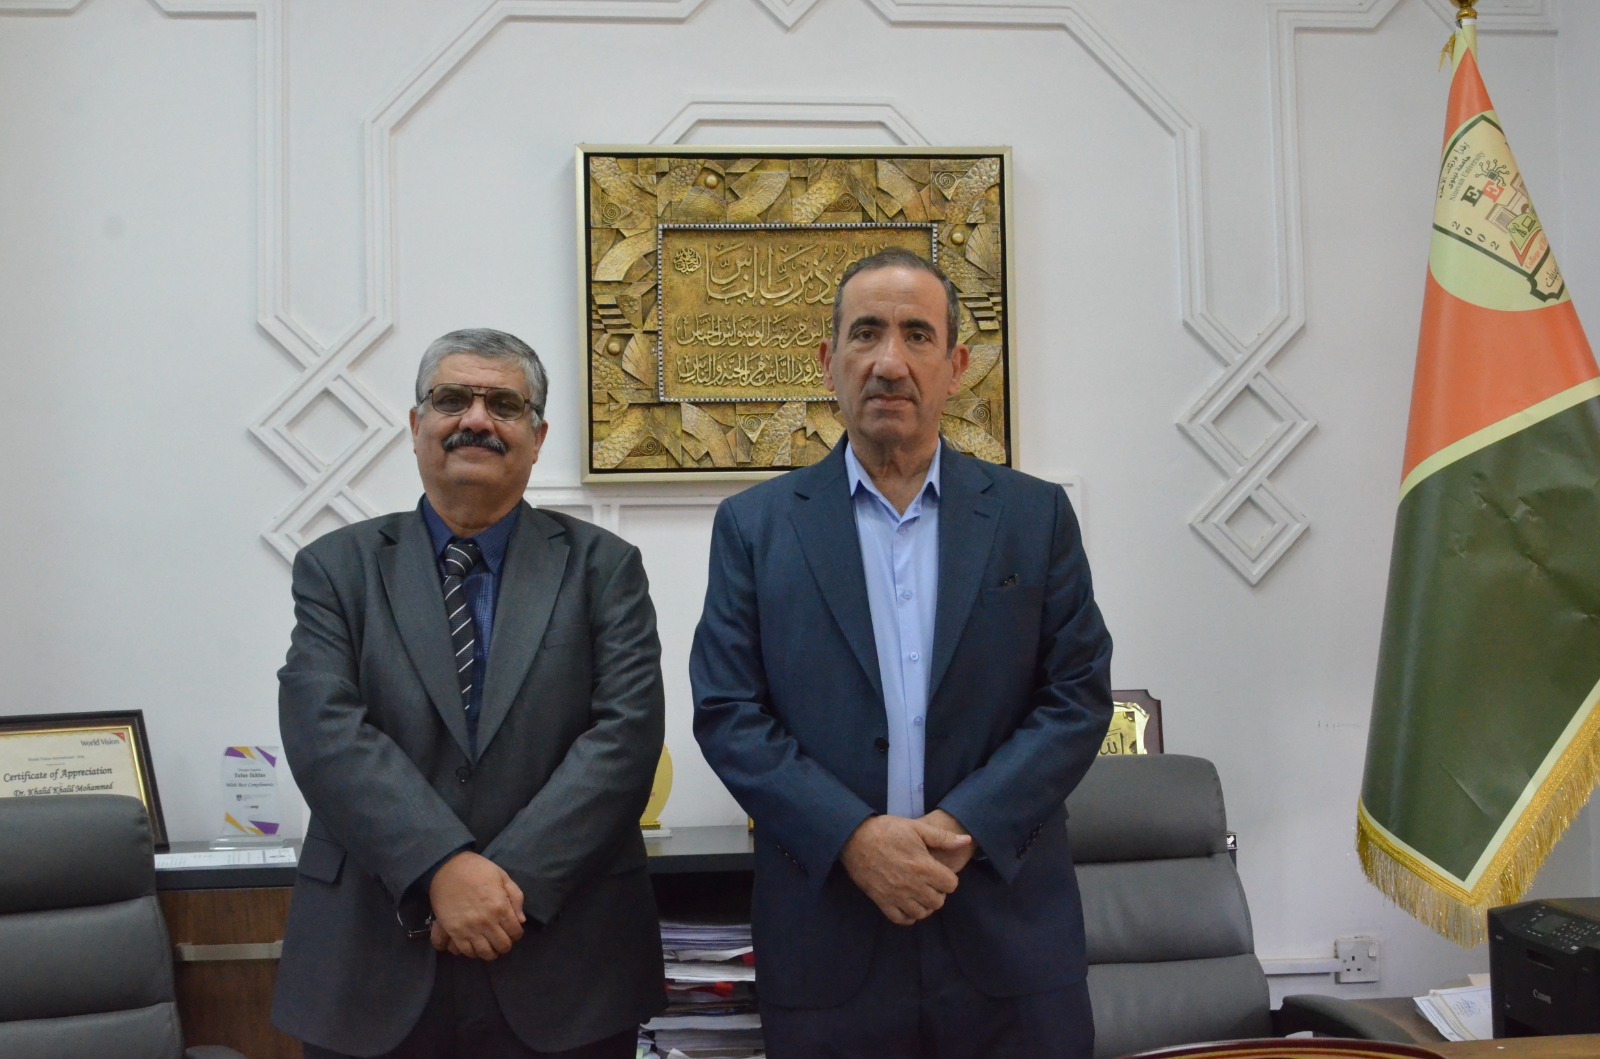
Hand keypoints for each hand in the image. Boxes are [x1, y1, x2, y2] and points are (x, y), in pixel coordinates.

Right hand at [427, 851, 524, 959]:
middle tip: (501, 939)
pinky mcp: (454, 932)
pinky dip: (472, 952)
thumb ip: (516, 898)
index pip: (515, 932)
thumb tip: (521, 920)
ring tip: (489, 945)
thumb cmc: (477, 870)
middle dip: (505, 944)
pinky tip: (475, 946)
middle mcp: (487, 922)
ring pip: (485, 953)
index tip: (513, 931)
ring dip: (490, 952)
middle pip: (502, 946)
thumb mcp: (502, 877)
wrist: (447, 867)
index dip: (516, 934)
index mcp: (501, 907)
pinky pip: (466, 951)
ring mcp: (470, 928)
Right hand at [839, 815, 970, 925]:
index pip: (951, 885)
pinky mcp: (882, 902)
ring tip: (919, 892)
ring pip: (922, 913)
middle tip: (929, 882)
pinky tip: (907, 903)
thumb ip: (943, 838)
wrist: (854, 838)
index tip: (939, 871)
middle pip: (938, 902)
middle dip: (938, 892)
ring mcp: (897, 896)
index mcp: (923, 866)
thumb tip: (966, 841)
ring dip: (924, 905)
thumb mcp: (916, 828)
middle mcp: (912, 885)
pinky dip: (908, 916)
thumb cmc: (887, 831)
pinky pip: (902, 919)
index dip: (948, 878)